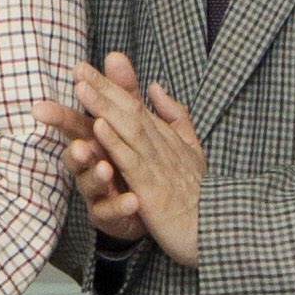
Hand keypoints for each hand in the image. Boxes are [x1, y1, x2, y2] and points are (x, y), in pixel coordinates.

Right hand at [40, 85, 143, 246]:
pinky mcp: (108, 215)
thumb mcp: (133, 121)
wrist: (156, 203)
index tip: (70, 104)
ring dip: (96, 177)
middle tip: (80, 146)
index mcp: (95, 140)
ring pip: (89, 184)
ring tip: (107, 170)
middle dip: (74, 151)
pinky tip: (132, 200)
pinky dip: (119, 206)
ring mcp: (97, 191)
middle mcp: (91, 164)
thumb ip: (123, 90)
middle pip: (74, 156)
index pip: (77, 124)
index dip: (67, 114)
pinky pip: (109, 212)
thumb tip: (115, 56)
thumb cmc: (134, 159)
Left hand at [70, 53, 207, 267]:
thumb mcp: (191, 151)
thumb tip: (156, 86)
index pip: (134, 104)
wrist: (217, 229)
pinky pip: (131, 161)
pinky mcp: (153, 189)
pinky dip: (115, 143)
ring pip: (128, 129)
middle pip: (129, 109)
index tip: (83, 67)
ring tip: (82, 87)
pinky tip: (97, 127)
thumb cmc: (199, 195)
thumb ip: (174, 117)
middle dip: (102, 86)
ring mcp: (157, 165)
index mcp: (164, 137)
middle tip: (77, 65)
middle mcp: (161, 145)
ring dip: (104, 107)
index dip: (109, 85)